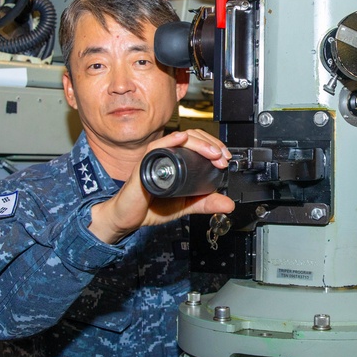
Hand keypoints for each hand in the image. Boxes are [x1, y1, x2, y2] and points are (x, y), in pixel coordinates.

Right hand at [89, 129, 234, 243]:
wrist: (127, 218)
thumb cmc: (150, 208)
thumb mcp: (186, 205)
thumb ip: (206, 203)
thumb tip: (228, 204)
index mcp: (176, 161)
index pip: (197, 143)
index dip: (213, 146)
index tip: (225, 158)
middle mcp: (166, 156)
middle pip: (190, 137)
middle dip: (211, 144)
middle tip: (222, 158)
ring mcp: (154, 160)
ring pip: (178, 140)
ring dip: (199, 143)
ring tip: (213, 153)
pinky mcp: (143, 167)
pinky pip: (154, 149)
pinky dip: (169, 141)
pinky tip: (181, 139)